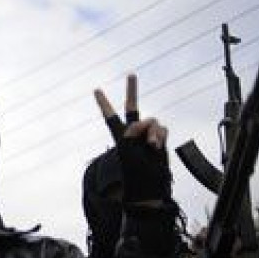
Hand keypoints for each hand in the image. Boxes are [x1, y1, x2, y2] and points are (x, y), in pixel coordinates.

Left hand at [94, 74, 170, 204]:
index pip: (110, 116)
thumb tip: (148, 123)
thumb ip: (136, 131)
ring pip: (151, 121)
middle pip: (133, 107)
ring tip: (151, 146)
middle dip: (133, 90)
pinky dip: (160, 136)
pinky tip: (157, 146)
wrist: (148, 182)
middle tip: (131, 74)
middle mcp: (133, 132)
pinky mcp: (160, 138)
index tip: (96, 90)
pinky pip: (162, 129)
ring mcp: (147, 134)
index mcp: (120, 135)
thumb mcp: (127, 148)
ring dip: (151, 132)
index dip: (104, 103)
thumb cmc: (134, 169)